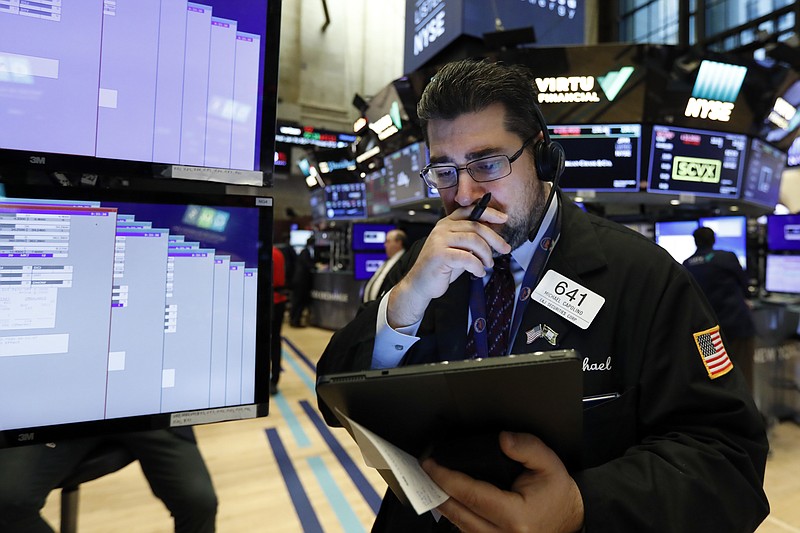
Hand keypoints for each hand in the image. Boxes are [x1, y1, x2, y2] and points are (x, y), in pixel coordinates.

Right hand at [386, 205, 509, 327]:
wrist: (420, 284)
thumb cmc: (441, 268)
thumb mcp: (457, 249)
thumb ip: (470, 240)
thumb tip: (493, 237)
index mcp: (446, 224)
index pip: (469, 210)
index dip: (488, 212)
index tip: (504, 219)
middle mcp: (442, 229)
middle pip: (476, 226)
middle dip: (494, 239)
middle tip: (505, 249)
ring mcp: (439, 241)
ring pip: (473, 241)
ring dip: (486, 254)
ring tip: (488, 264)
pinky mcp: (440, 255)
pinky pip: (467, 258)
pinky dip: (477, 266)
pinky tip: (479, 272)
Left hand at [422, 432, 583, 532]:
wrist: (570, 520)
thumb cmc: (558, 494)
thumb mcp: (549, 463)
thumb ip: (526, 447)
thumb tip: (502, 438)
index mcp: (516, 516)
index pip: (471, 495)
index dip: (447, 478)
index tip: (431, 464)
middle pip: (457, 512)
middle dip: (437, 489)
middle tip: (425, 468)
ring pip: (458, 525)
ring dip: (443, 501)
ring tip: (431, 480)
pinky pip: (466, 530)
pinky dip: (455, 513)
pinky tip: (447, 496)